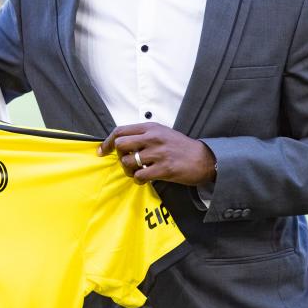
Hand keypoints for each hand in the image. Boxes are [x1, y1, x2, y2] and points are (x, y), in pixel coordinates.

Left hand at [99, 122, 215, 185]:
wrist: (205, 159)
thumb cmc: (181, 147)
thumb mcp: (162, 133)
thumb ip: (143, 135)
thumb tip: (121, 143)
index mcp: (151, 127)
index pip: (120, 130)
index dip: (107, 142)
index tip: (102, 151)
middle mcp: (153, 137)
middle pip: (121, 145)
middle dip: (119, 156)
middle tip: (126, 162)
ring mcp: (158, 153)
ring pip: (128, 162)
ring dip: (128, 170)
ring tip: (136, 172)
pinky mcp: (164, 169)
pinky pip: (139, 176)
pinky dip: (138, 180)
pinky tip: (144, 179)